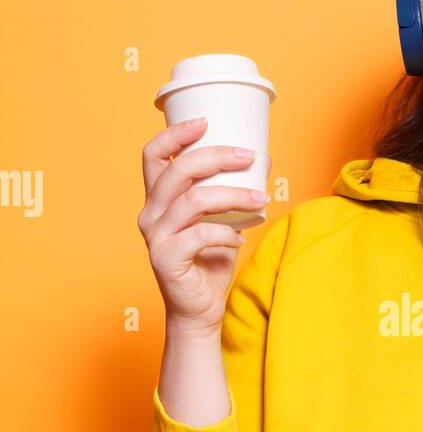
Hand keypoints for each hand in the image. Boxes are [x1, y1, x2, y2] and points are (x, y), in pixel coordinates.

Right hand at [137, 117, 271, 335]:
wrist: (200, 310)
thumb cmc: (210, 262)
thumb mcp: (223, 219)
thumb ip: (233, 189)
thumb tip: (262, 155)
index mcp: (158, 199)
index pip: (154, 156)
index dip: (175, 134)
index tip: (206, 121)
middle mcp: (150, 214)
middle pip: (178, 170)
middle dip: (217, 156)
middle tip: (249, 156)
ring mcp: (156, 238)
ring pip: (194, 201)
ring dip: (233, 195)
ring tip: (261, 199)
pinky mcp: (166, 260)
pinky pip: (200, 236)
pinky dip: (226, 233)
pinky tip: (240, 239)